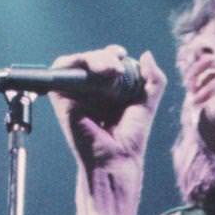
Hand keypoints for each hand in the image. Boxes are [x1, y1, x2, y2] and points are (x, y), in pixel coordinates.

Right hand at [48, 46, 166, 176]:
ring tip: (111, 70)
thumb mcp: (147, 102)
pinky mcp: (62, 100)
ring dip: (93, 58)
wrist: (118, 159)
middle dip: (104, 56)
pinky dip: (75, 64)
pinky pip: (60, 71)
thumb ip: (154, 79)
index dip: (110, 54)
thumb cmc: (131, 138)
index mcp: (105, 92)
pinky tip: (96, 73)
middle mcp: (88, 92)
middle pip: (90, 59)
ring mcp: (74, 96)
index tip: (123, 55)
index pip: (102, 63)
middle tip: (118, 68)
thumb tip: (146, 54)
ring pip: (76, 62)